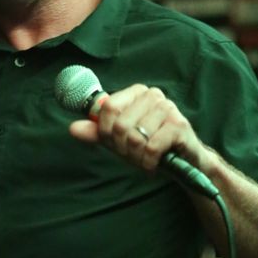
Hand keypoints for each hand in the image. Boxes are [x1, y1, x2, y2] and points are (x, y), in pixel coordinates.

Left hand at [69, 83, 211, 174]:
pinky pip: (151, 147)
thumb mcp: (119, 141)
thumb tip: (73, 128)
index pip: (108, 108)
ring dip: (137, 158)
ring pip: (135, 138)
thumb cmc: (149, 147)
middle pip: (120, 125)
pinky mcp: (179, 126)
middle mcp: (153, 95)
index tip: (116, 144)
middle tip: (133, 155)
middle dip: (122, 148)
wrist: (183, 163)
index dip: (106, 132)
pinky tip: (154, 164)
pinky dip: (148, 162)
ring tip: (145, 160)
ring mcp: (168, 108)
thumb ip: (97, 133)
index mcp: (136, 93)